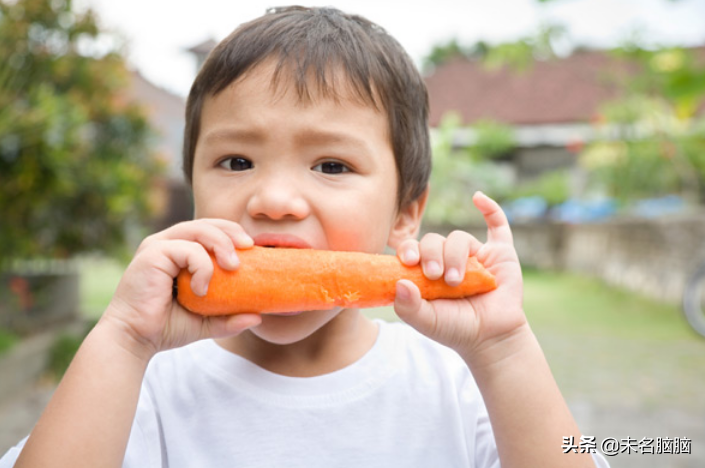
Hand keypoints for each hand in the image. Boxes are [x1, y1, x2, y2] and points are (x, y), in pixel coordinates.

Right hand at [103, 219, 261, 358]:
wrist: (134, 340)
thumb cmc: (165, 328)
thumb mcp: (205, 321)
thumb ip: (229, 318)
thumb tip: (258, 316)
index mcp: (178, 251)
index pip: (209, 230)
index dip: (232, 234)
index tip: (253, 248)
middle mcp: (167, 243)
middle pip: (206, 223)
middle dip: (231, 232)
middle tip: (250, 248)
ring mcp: (157, 246)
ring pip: (198, 230)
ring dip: (222, 244)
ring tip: (233, 266)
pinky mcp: (152, 254)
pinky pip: (187, 249)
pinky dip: (202, 267)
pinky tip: (202, 290)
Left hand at [393, 192, 525, 360]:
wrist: (490, 338)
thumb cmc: (455, 328)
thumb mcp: (426, 321)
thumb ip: (408, 307)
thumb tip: (399, 284)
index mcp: (427, 270)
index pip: (413, 249)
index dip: (409, 249)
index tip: (408, 261)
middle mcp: (448, 258)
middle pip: (434, 240)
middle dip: (432, 254)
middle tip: (435, 276)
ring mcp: (474, 254)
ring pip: (459, 238)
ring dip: (454, 256)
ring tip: (455, 280)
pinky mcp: (500, 253)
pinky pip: (497, 224)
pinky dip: (489, 209)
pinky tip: (478, 198)